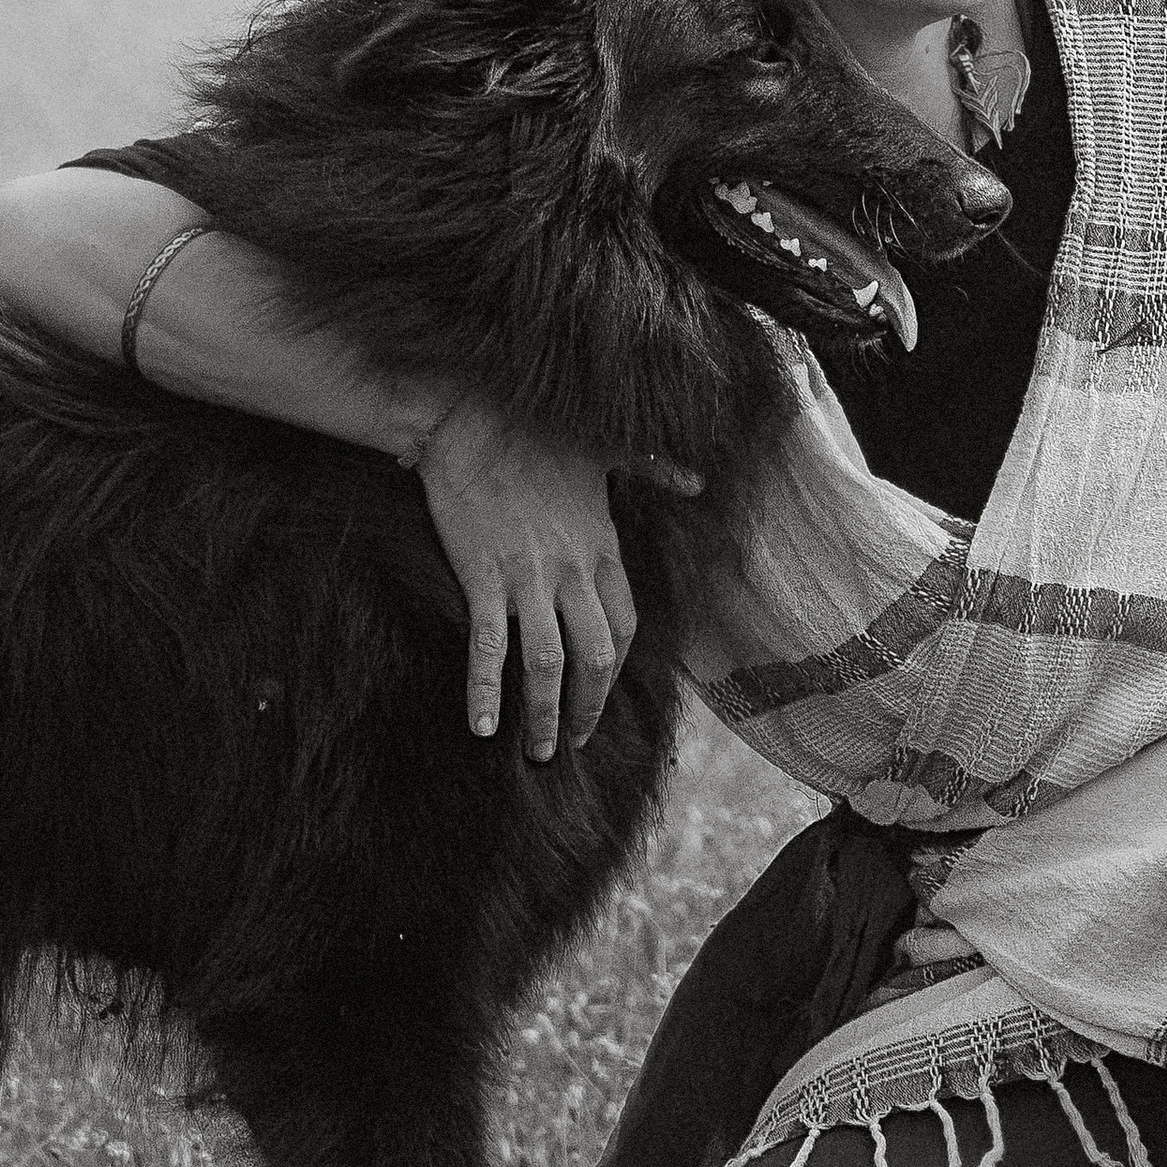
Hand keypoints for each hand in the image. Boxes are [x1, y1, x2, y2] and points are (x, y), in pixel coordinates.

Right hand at [414, 399, 637, 759]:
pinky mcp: (483, 576)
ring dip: (544, 715)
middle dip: (587, 707)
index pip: (625, 624)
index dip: (616, 670)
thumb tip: (699, 482)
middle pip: (595, 656)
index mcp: (601, 547)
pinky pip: (488, 648)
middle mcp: (572, 569)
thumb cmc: (535, 431)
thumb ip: (654, 469)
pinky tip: (482, 728)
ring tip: (537, 750)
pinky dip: (485, 691)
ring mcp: (527, 576)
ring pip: (546, 663)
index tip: (600, 695)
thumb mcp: (604, 451)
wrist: (467, 416)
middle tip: (573, 742)